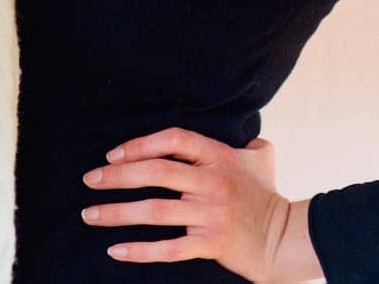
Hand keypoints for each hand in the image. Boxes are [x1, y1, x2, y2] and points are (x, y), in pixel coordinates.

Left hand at [80, 128, 321, 281]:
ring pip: (154, 211)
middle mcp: (212, 183)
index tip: (112, 154)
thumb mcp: (260, 158)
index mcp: (218, 157)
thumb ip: (243, 140)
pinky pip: (168, 248)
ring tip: (90, 214)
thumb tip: (237, 127)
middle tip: (90, 180)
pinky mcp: (212, 244)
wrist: (289, 240)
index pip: (173, 139)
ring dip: (116, 213)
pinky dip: (140, 251)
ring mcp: (211, 214)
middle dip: (116, 176)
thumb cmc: (267, 196)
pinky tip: (116, 251)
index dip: (139, 143)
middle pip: (154, 173)